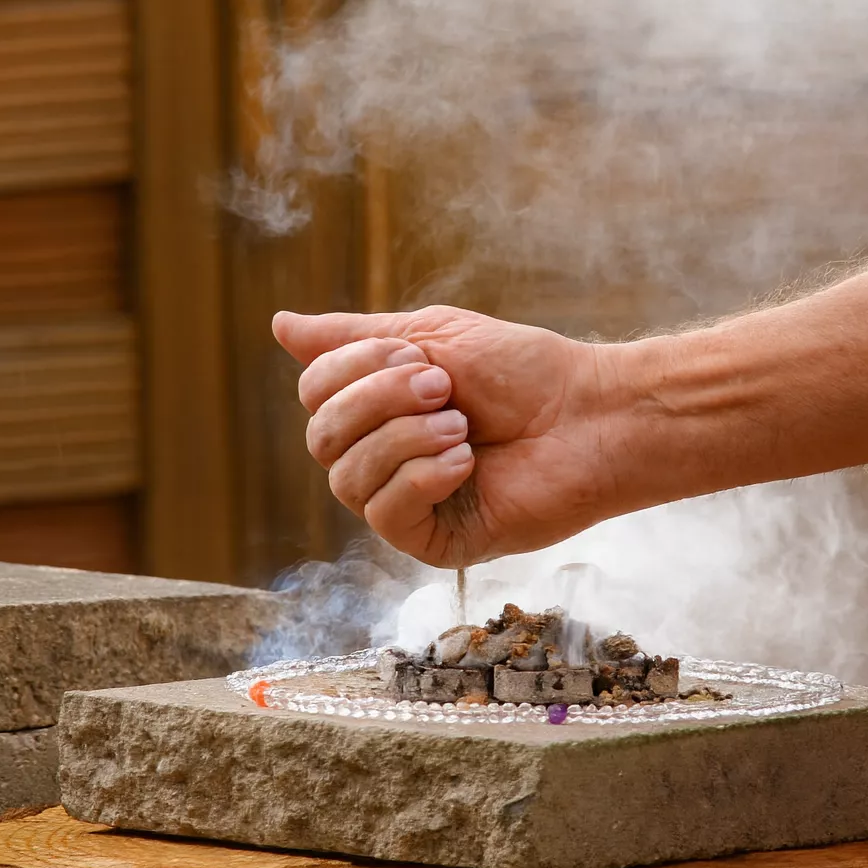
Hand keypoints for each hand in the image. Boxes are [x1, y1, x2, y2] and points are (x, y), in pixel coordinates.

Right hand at [273, 305, 621, 566]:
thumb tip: (279, 325)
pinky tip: (466, 464)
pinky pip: (386, 516)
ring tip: (461, 426)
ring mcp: (408, 504)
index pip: (315, 396)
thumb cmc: (523, 373)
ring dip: (406, 440)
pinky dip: (422, 478)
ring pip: (347, 480)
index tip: (419, 357)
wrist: (588, 415)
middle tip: (444, 388)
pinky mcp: (435, 542)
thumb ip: (354, 338)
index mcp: (379, 411)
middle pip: (322, 439)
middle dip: (379, 403)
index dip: (352, 370)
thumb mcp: (431, 337)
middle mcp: (384, 459)